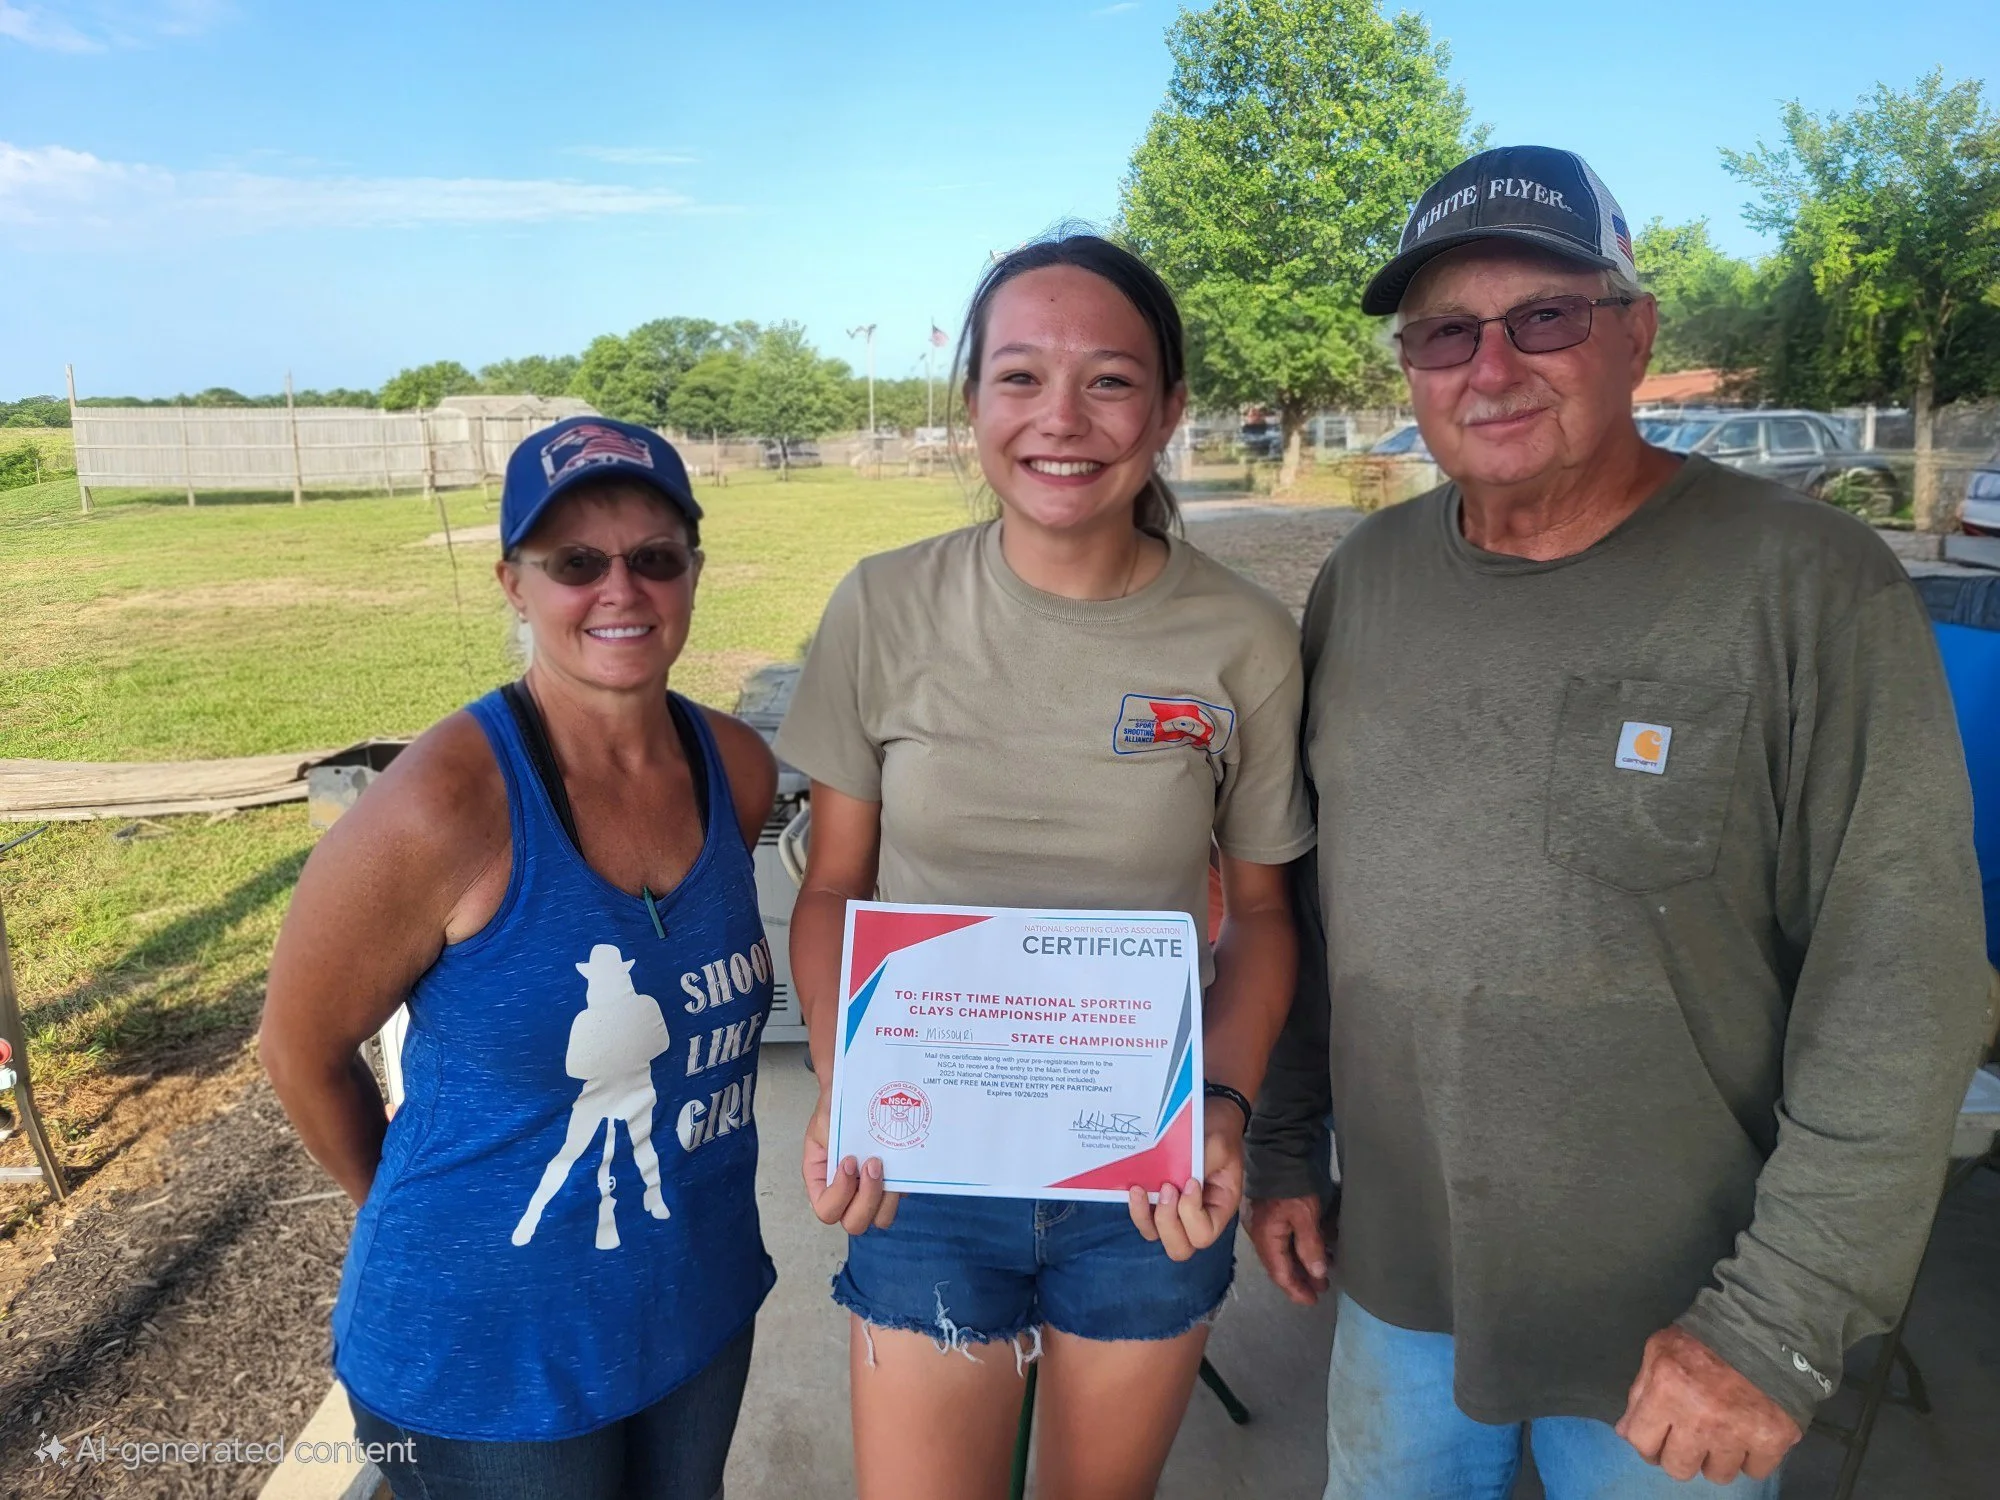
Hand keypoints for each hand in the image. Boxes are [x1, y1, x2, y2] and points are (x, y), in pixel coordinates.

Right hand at [802, 1085, 899, 1235]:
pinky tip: (899, 1159)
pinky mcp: (893, 1182)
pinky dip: (902, 1184)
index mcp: (822, 1182)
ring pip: (880, 1218)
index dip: (840, 1193)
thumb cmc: (837, 1107)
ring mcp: (871, 1190)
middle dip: (867, 1198)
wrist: (858, 1091)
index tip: (849, 1161)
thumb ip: (832, 1143)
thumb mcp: (825, 1121)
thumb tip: (850, 1162)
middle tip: (873, 1163)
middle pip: (854, 1223)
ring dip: (885, 1196)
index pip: (827, 1210)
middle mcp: (845, 1193)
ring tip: (884, 1163)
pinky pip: (900, 1197)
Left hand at [1127, 1114, 1243, 1261]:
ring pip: (1157, 1235)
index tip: (1191, 1182)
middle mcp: (1198, 1217)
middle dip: (1167, 1223)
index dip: (1191, 1214)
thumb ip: (1199, 1165)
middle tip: (1166, 1189)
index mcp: (1220, 1208)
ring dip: (1146, 1217)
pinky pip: (1144, 1218)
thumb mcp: (1217, 1146)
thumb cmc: (1218, 1133)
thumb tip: (1177, 1180)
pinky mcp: (1158, 1201)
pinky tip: (1135, 1187)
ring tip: (1141, 1190)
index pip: (1204, 1234)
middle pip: (1180, 1248)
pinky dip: (1137, 1208)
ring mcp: (1176, 1212)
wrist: (1211, 1117)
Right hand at [1246, 1194, 1329, 1305]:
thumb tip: (1317, 1273)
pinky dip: (1298, 1248)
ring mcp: (1263, 1222)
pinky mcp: (1270, 1212)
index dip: (1296, 1290)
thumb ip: (1310, 1246)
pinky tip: (1313, 1248)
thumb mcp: (1305, 1216)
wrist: (1278, 1151)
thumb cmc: (1291, 1185)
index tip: (1314, 1300)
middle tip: (1321, 1288)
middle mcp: (1260, 1233)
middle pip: (1279, 1265)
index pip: (1280, 1273)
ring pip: (1282, 1252)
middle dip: (1300, 1279)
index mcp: (1265, 1238)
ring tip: (1321, 1271)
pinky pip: (1284, 1239)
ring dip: (1301, 1264)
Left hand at [1615, 1326, 1803, 1483]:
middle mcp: (1700, 1419)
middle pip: (1678, 1469)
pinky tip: (1748, 1434)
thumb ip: (1640, 1392)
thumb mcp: (1660, 1350)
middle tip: (1691, 1436)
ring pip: (1718, 1475)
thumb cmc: (1705, 1337)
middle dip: (1680, 1454)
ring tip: (1722, 1433)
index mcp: (1667, 1392)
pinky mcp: (1772, 1440)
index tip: (1660, 1437)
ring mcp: (1738, 1433)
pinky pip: (1755, 1471)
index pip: (1642, 1443)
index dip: (1648, 1442)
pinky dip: (1752, 1457)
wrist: (1765, 1329)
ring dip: (1717, 1458)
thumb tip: (1626, 1431)